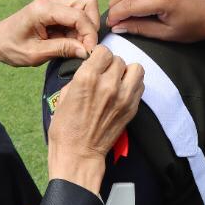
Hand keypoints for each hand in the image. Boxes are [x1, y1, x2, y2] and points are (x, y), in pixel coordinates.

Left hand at [0, 0, 100, 67]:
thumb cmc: (10, 47)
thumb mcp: (35, 54)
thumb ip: (62, 49)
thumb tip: (86, 50)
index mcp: (43, 9)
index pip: (79, 15)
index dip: (89, 34)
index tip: (88, 52)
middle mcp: (50, 0)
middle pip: (87, 3)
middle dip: (90, 26)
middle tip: (83, 47)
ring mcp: (53, 3)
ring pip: (84, 7)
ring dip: (84, 28)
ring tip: (73, 46)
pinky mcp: (55, 9)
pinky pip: (76, 14)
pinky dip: (78, 29)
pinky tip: (67, 42)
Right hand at [47, 46, 143, 193]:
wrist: (79, 153)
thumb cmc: (66, 128)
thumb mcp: (64, 95)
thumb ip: (81, 76)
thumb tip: (91, 68)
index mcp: (87, 78)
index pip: (103, 51)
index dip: (98, 56)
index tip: (96, 63)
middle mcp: (108, 84)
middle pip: (119, 59)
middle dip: (111, 65)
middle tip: (104, 75)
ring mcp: (123, 97)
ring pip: (135, 68)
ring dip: (126, 72)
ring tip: (117, 80)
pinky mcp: (132, 108)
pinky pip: (140, 85)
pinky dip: (133, 85)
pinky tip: (123, 91)